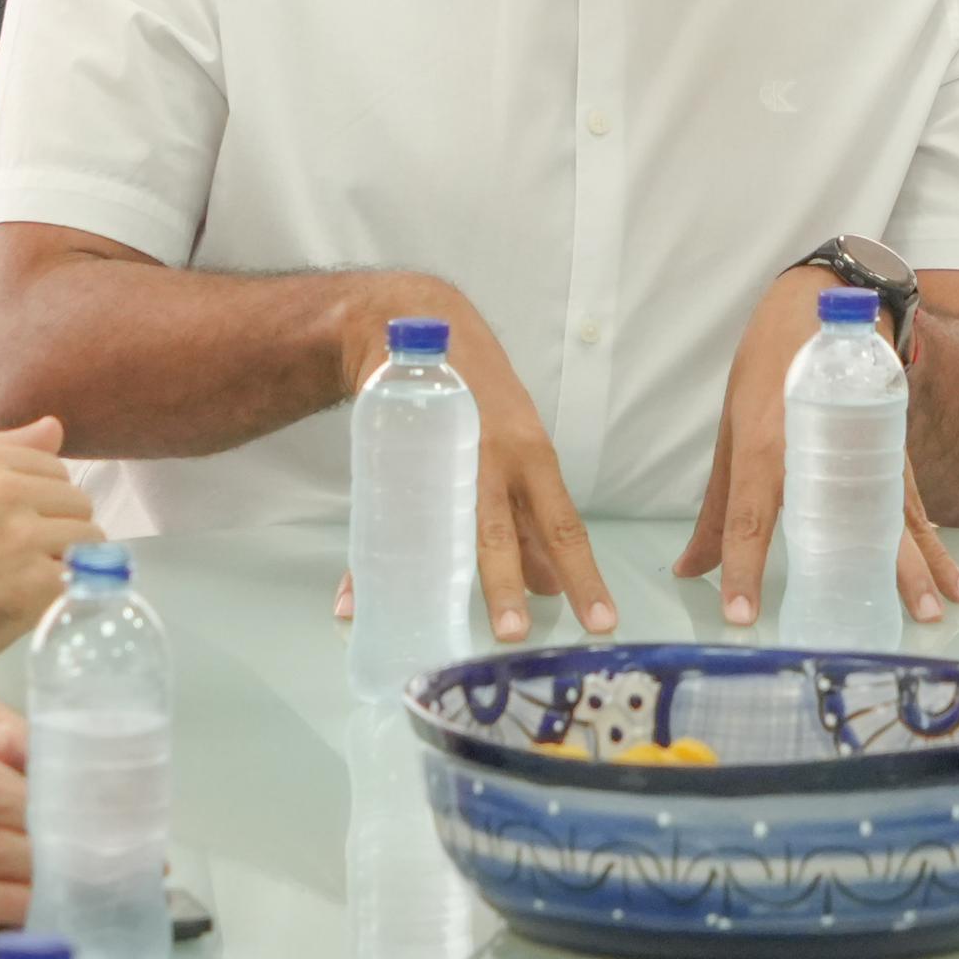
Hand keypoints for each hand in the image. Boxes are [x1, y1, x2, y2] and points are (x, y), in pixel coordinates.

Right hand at [0, 418, 102, 670]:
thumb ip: (7, 449)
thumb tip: (55, 427)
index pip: (56, 469)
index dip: (42, 501)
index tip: (15, 524)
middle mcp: (7, 491)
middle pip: (77, 502)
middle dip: (58, 529)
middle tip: (22, 556)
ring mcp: (23, 537)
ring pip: (87, 537)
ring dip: (66, 560)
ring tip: (28, 577)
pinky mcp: (34, 582)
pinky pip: (79, 576)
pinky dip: (63, 591)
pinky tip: (32, 598)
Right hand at [328, 280, 612, 641]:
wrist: (417, 324)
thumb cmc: (481, 399)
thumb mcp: (518, 448)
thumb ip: (528, 516)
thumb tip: (550, 583)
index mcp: (529, 457)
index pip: (564, 525)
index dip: (584, 575)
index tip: (602, 624)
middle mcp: (491, 457)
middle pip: (502, 530)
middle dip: (508, 585)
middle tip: (516, 634)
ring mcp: (440, 455)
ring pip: (444, 523)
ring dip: (443, 573)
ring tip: (443, 619)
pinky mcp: (396, 453)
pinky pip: (385, 516)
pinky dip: (368, 563)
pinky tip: (356, 600)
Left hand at [679, 267, 958, 627]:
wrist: (828, 298)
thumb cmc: (769, 365)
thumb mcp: (732, 427)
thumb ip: (717, 509)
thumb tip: (690, 570)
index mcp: (767, 444)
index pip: (750, 519)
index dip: (743, 568)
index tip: (741, 616)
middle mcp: (821, 450)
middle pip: (844, 524)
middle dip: (858, 577)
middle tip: (868, 625)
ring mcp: (867, 450)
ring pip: (896, 521)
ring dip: (920, 569)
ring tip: (939, 611)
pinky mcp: (895, 452)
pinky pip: (916, 510)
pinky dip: (938, 547)